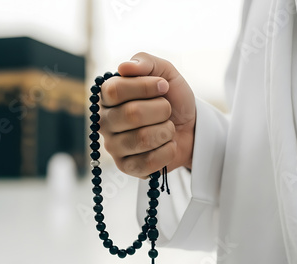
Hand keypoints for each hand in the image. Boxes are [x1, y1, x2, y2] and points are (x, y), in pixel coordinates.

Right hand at [99, 52, 195, 177]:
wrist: (191, 127)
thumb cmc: (172, 99)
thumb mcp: (164, 73)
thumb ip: (145, 62)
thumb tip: (124, 67)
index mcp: (109, 96)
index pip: (114, 90)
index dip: (144, 87)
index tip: (163, 87)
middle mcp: (106, 121)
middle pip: (131, 115)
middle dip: (161, 110)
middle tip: (167, 110)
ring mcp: (114, 146)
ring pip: (141, 139)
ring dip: (166, 131)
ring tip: (168, 128)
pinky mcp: (126, 167)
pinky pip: (147, 162)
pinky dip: (167, 151)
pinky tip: (168, 145)